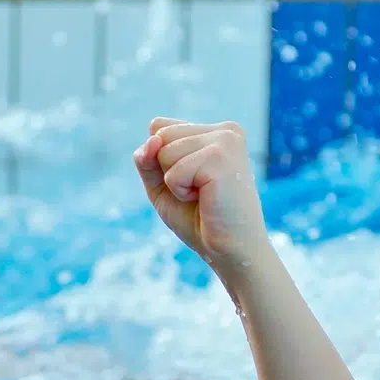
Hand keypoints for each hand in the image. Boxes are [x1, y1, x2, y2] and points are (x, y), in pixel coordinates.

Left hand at [133, 118, 269, 272]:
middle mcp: (225, 130)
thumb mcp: (162, 186)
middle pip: (160, 136)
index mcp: (216, 132)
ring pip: (163, 151)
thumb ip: (148, 159)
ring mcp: (225, 141)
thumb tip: (152, 137)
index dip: (161, 163)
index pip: (160, 128)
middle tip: (198, 192)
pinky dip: (180, 192)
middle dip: (167, 171)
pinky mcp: (220, 157)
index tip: (192, 183)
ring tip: (203, 195)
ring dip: (174, 183)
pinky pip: (173, 172)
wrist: (231, 251)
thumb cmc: (200, 221)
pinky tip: (206, 199)